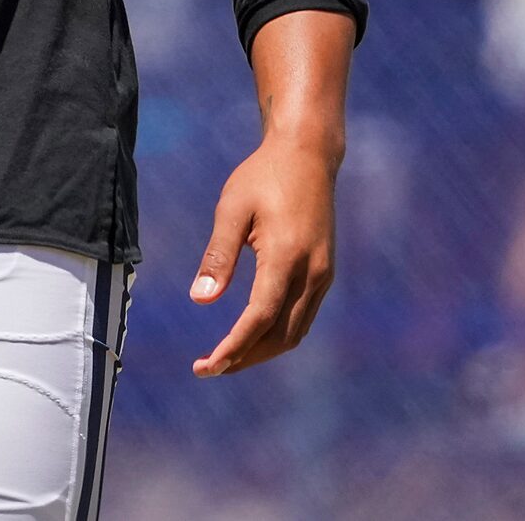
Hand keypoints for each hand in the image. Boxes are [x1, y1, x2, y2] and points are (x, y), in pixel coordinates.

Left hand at [189, 136, 336, 375]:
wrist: (307, 156)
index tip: (207, 366)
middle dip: (246, 357)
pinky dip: (277, 333)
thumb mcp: (231, 209)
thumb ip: (218, 255)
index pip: (260, 318)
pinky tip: (252, 335)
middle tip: (208, 368)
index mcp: (287, 257)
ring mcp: (323, 275)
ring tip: (225, 358)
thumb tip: (200, 300)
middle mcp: (313, 273)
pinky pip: (303, 316)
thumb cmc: (262, 177)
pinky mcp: (324, 273)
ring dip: (262, 350)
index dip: (234, 347)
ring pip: (296, 331)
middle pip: (282, 335)